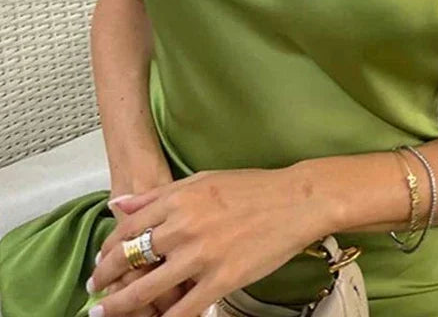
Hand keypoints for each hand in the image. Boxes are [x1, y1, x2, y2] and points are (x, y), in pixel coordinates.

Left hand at [87, 167, 335, 316]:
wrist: (296, 200)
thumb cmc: (251, 187)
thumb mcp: (201, 180)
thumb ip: (159, 195)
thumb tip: (118, 205)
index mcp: (178, 199)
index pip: (128, 229)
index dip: (108, 249)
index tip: (101, 261)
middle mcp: (182, 227)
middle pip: (129, 259)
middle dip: (106, 278)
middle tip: (95, 291)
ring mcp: (200, 256)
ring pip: (146, 289)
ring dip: (120, 305)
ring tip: (106, 313)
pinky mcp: (220, 281)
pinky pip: (182, 310)